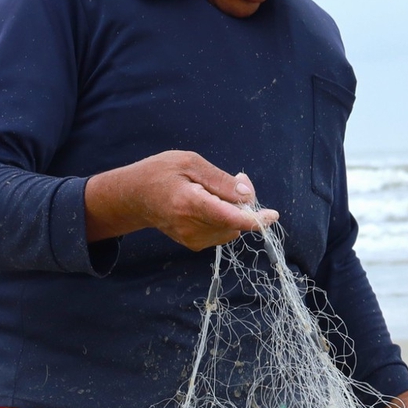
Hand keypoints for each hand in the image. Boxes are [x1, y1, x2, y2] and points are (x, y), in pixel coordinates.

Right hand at [83, 150, 278, 249]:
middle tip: (237, 179)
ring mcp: (192, 239)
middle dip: (244, 202)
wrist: (134, 196)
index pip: (229, 217)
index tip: (272, 215)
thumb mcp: (189, 162)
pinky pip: (223, 232)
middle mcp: (191, 226)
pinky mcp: (194, 244)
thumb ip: (220, 180)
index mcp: (189, 203)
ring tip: (215, 191)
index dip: (255, 218)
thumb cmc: (160, 173)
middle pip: (235, 221)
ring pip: (232, 228)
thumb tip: (246, 195)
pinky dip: (226, 218)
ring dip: (235, 210)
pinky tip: (210, 204)